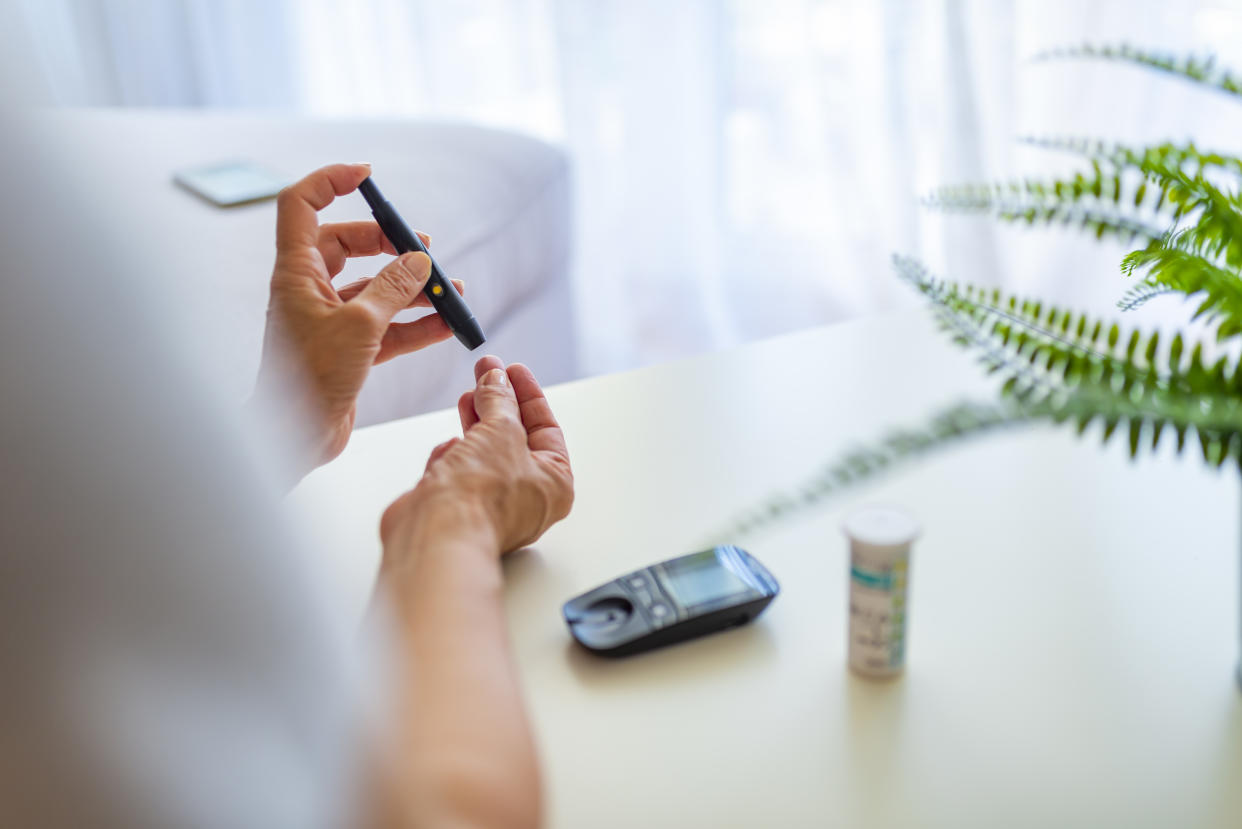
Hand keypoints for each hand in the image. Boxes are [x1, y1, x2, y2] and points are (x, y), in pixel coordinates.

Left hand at [252, 163, 463, 470]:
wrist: (294, 437)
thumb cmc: (309, 380)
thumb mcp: (361, 326)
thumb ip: (393, 289)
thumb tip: (419, 261)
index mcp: (296, 273)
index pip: (301, 205)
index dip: (330, 182)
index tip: (367, 176)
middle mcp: (309, 290)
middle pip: (346, 244)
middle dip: (387, 243)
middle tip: (422, 250)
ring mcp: (330, 320)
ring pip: (374, 288)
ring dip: (411, 287)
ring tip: (448, 288)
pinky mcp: (348, 349)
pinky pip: (387, 326)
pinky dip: (415, 323)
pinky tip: (445, 323)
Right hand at [381, 357, 574, 561]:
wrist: (436, 535)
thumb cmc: (480, 499)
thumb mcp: (501, 431)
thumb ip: (499, 401)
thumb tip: (496, 381)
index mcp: (554, 484)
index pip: (546, 428)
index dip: (527, 394)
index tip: (512, 370)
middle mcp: (526, 498)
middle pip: (515, 438)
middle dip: (498, 404)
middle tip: (486, 375)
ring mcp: (490, 505)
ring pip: (485, 454)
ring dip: (475, 425)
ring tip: (466, 398)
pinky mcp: (457, 509)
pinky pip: (458, 474)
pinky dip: (452, 457)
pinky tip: (448, 449)